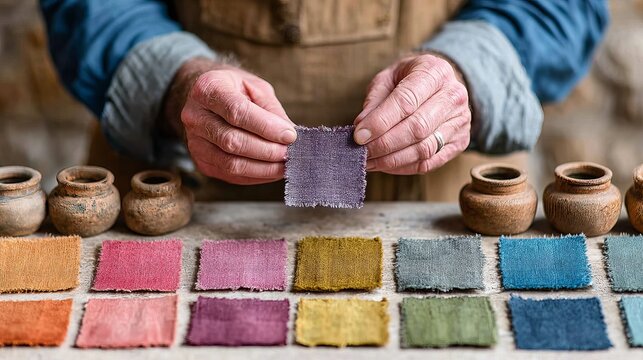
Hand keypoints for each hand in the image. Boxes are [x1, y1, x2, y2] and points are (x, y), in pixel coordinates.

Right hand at [164, 58, 295, 184]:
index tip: (290, 135)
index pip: (237, 112)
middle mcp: (195, 116)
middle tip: (290, 153)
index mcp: (208, 88)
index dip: (266, 127)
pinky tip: (272, 171)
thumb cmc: (236, 90)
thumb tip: (290, 135)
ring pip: (230, 163)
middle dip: (266, 150)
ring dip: (263, 168)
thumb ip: (272, 110)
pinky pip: (230, 175)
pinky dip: (255, 176)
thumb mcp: (256, 88)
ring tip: (285, 165)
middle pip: (232, 141)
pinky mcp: (201, 161)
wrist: (209, 99)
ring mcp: (194, 141)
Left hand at [354, 53, 470, 173]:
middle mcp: (453, 96)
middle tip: (362, 153)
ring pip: (424, 149)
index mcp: (434, 72)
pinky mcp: (460, 141)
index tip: (359, 136)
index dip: (380, 122)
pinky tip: (386, 165)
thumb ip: (374, 101)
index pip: (406, 101)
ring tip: (370, 161)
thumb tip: (361, 129)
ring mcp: (460, 121)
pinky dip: (404, 167)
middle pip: (417, 128)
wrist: (439, 83)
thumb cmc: (408, 79)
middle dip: (384, 144)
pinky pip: (430, 162)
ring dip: (392, 160)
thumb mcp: (388, 78)